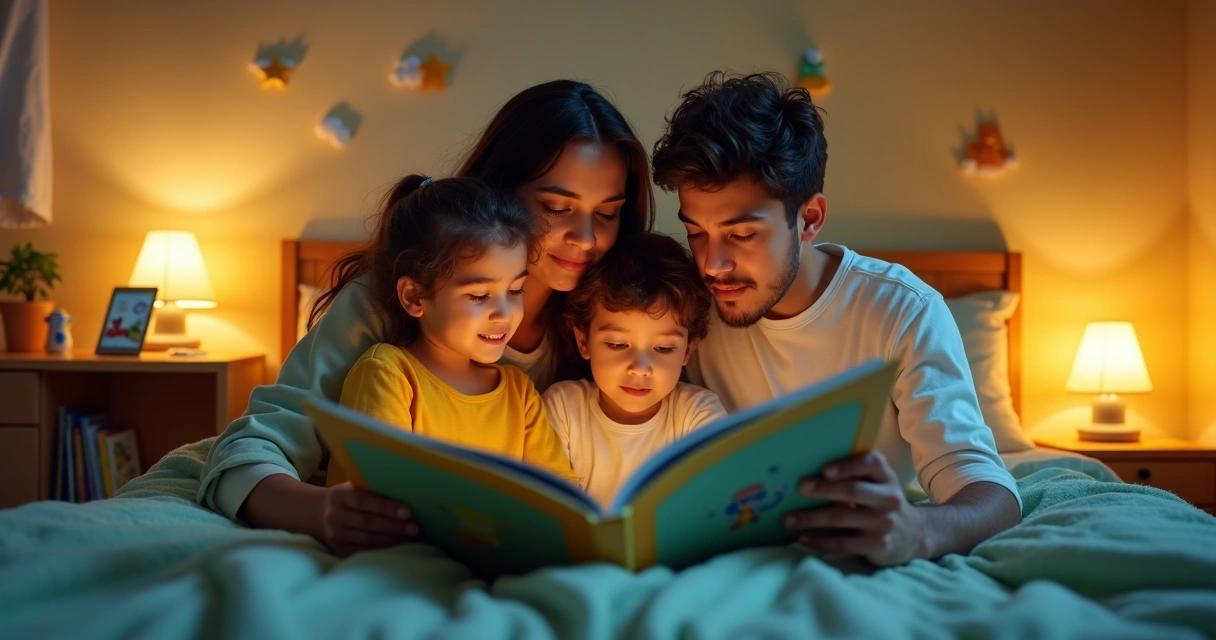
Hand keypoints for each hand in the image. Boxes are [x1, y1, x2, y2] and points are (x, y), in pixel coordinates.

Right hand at [319, 482, 418, 555]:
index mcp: (339, 495)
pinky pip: (362, 552)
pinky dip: (381, 551)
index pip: (364, 501)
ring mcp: (335, 535)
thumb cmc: (347, 497)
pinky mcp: (338, 549)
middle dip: (394, 527)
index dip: (386, 507)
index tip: (408, 512)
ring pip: (367, 540)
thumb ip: (371, 487)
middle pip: (368, 523)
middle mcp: (334, 516)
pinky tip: (396, 548)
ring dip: (391, 540)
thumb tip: (405, 489)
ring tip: (410, 538)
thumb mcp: (353, 487)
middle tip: (415, 528)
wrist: (318, 513)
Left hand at [783, 451, 925, 566]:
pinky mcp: (878, 545)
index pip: (872, 463)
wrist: (914, 534)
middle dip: (824, 489)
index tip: (825, 470)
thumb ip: (856, 475)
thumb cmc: (881, 502)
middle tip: (800, 488)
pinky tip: (803, 538)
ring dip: (811, 518)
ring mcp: (885, 523)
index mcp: (886, 477)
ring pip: (842, 518)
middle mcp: (890, 498)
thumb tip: (807, 469)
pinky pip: (843, 543)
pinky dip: (820, 541)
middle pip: (853, 491)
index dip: (848, 466)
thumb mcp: (878, 483)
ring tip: (788, 519)